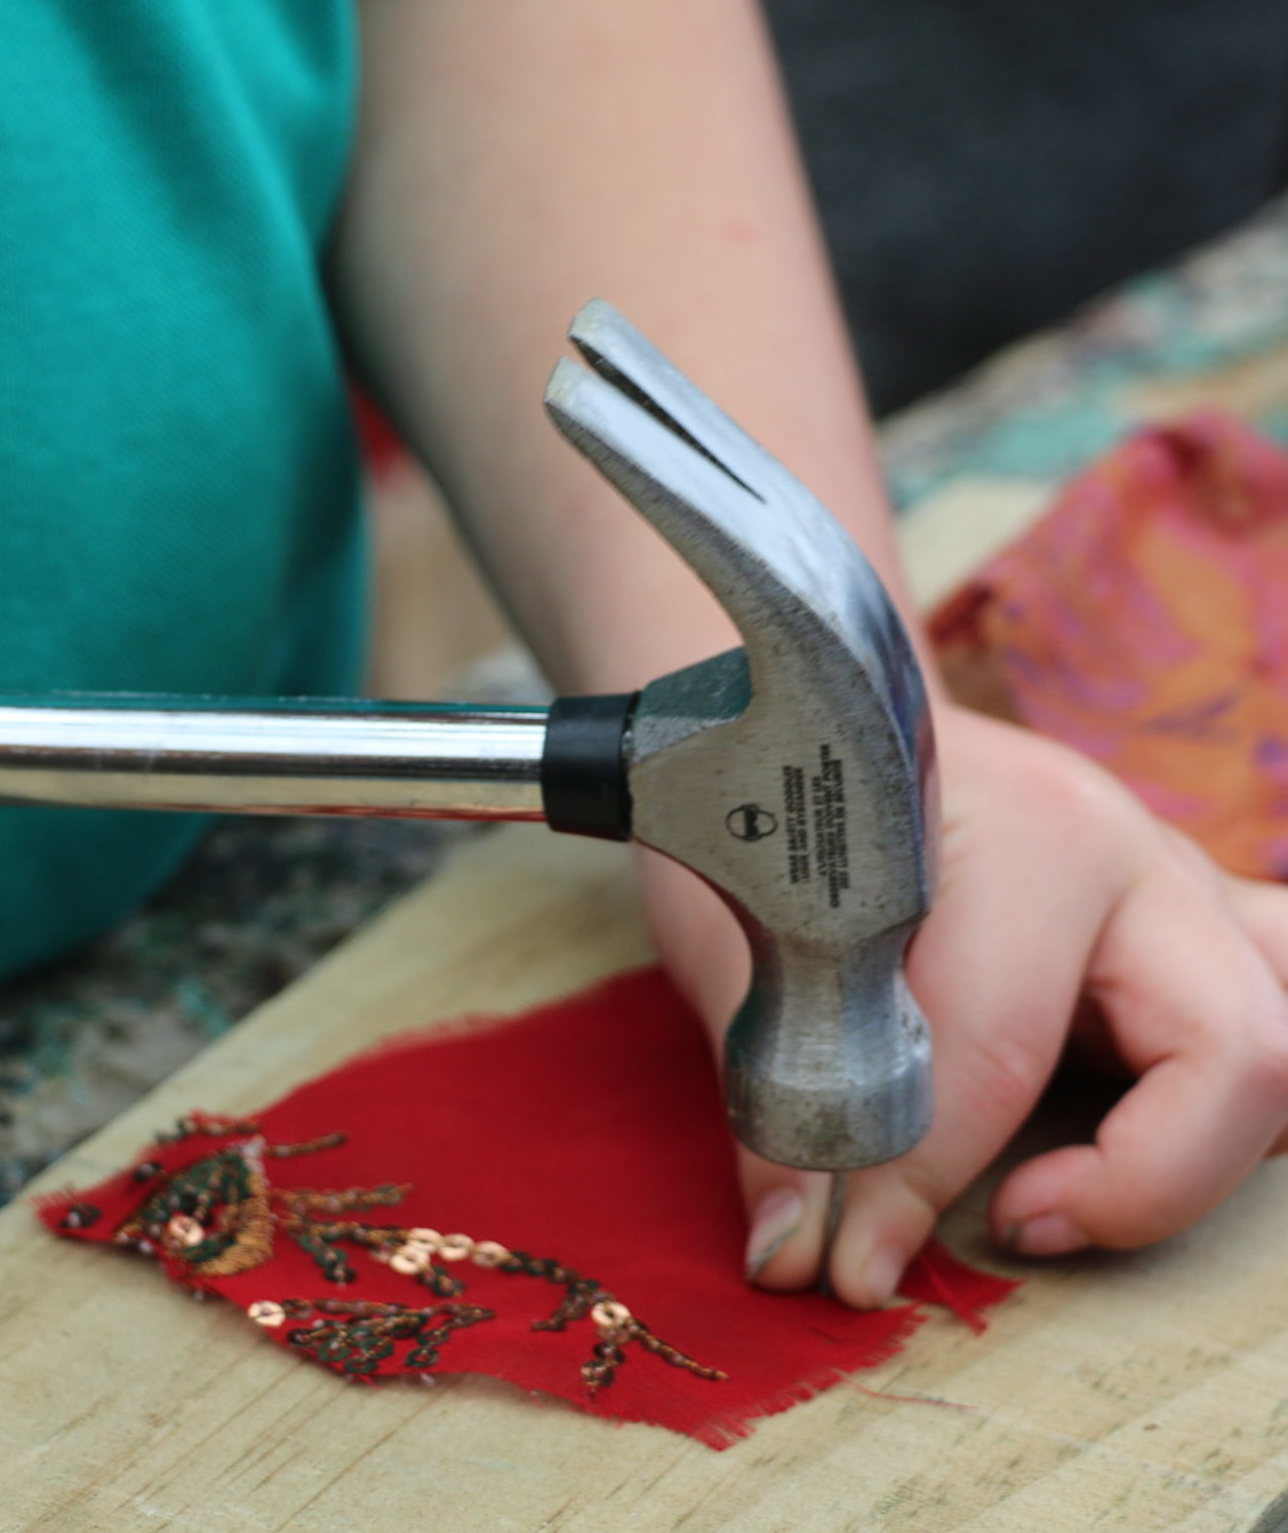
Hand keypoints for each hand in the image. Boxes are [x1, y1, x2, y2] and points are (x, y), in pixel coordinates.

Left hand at [637, 704, 1287, 1305]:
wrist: (814, 709)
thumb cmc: (772, 804)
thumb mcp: (738, 932)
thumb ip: (775, 1089)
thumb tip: (798, 1250)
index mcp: (1023, 832)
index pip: (995, 1051)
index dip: (914, 1186)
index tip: (844, 1262)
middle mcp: (1133, 850)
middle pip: (1234, 1051)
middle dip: (1129, 1185)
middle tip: (1000, 1218)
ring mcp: (1180, 879)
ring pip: (1285, 1041)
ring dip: (1200, 1150)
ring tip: (1065, 1185)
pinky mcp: (1192, 917)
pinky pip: (1277, 1008)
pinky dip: (1230, 1104)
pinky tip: (1135, 1136)